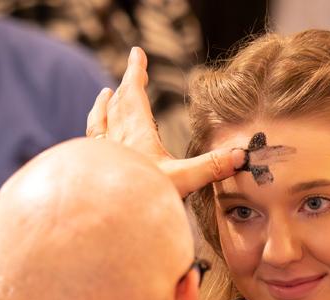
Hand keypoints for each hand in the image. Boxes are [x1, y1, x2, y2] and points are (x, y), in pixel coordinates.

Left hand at [86, 47, 244, 196]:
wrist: (105, 215)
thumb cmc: (141, 196)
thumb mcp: (182, 181)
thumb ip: (210, 167)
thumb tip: (240, 155)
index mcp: (136, 133)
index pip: (134, 94)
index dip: (136, 72)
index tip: (137, 53)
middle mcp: (115, 139)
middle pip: (119, 104)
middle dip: (126, 86)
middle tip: (130, 72)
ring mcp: (100, 155)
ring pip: (100, 122)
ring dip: (104, 107)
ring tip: (104, 96)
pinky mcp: (91, 171)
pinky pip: (89, 144)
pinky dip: (91, 133)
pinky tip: (89, 139)